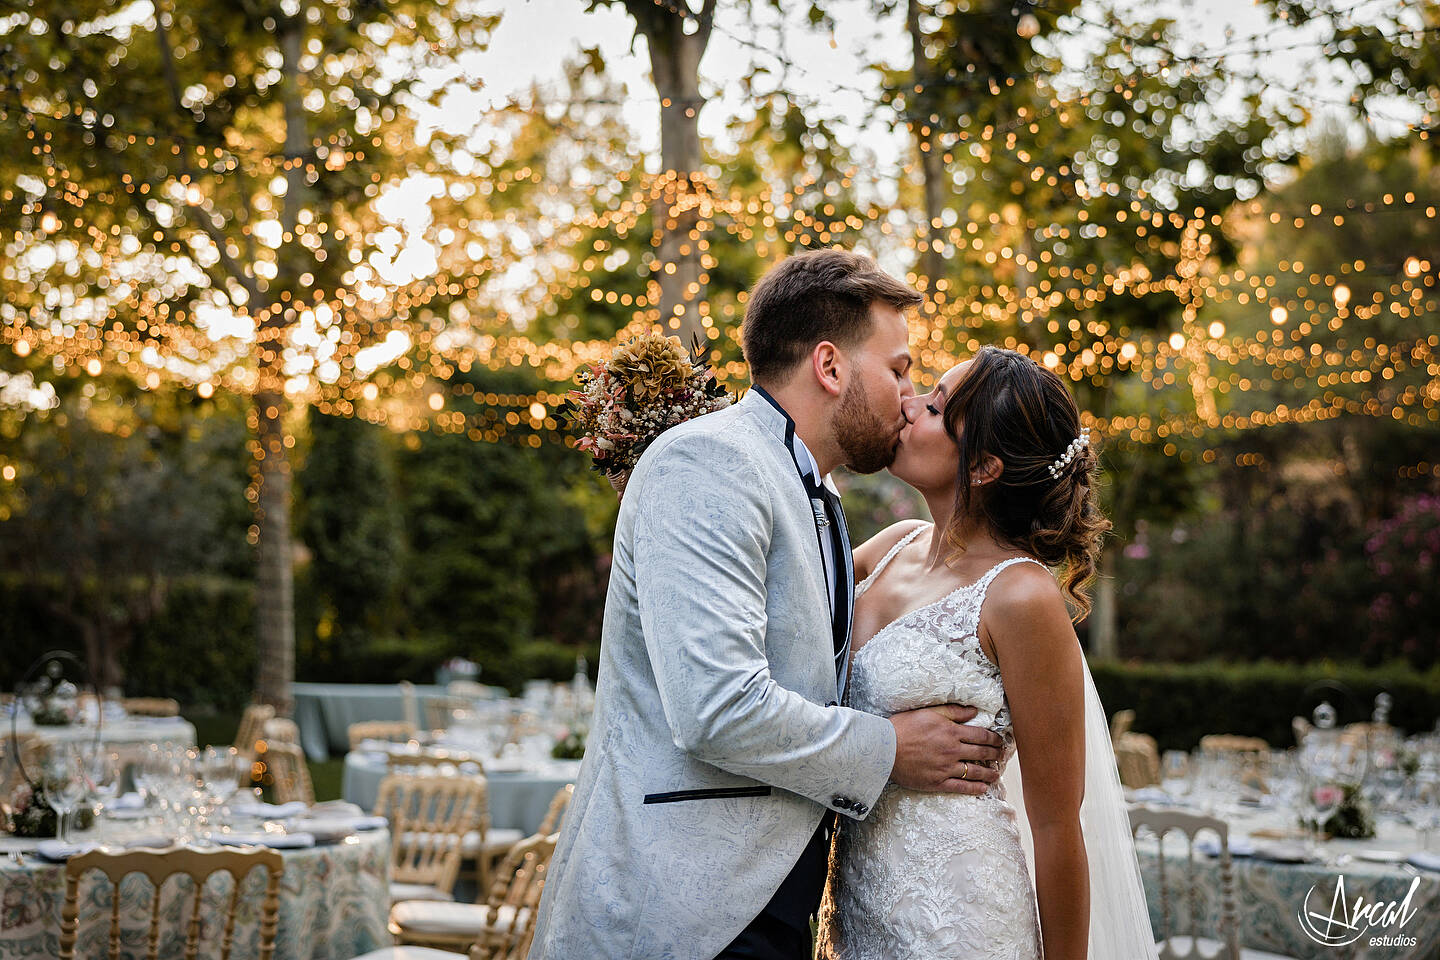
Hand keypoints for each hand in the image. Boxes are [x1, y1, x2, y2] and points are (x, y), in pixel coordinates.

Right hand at [889, 704, 1003, 795]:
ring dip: (989, 773)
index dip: (993, 738)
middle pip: (981, 753)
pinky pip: (961, 787)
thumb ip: (953, 712)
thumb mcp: (928, 712)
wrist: (884, 749)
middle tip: (1002, 756)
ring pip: (975, 772)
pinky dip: (974, 788)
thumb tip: (973, 711)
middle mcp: (952, 750)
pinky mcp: (937, 782)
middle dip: (995, 754)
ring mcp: (946, 768)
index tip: (1000, 740)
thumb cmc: (903, 727)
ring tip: (996, 774)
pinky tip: (983, 789)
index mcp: (951, 732)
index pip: (981, 735)